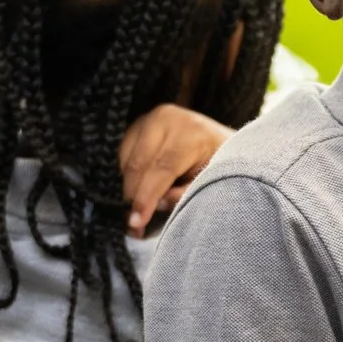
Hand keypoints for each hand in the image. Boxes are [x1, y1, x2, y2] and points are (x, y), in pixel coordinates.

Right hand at [119, 103, 234, 235]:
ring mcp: (149, 118)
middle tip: (134, 223)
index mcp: (190, 131)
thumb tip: (158, 205)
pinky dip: (127, 174)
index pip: (162, 168)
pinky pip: (123, 154)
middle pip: (138, 164)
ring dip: (130, 186)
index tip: (137, 222)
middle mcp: (165, 119)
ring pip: (126, 160)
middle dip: (133, 196)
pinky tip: (141, 186)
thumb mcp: (212, 180)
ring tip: (141, 206)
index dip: (146, 197)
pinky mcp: (137, 124)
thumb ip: (185, 194)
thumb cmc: (219, 162)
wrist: (218, 140)